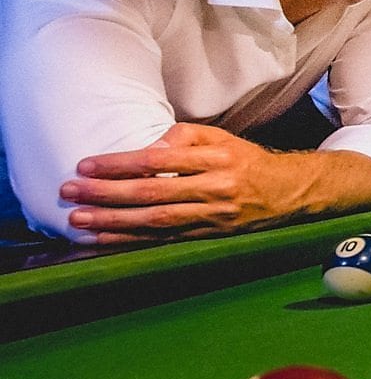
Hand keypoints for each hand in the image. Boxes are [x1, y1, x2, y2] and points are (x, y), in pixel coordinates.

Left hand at [57, 123, 315, 244]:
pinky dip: (133, 240)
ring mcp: (214, 217)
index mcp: (218, 158)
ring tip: (79, 219)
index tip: (86, 165)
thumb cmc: (248, 161)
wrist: (291, 193)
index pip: (160, 160)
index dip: (120, 164)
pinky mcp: (211, 236)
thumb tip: (148, 148)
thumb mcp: (223, 138)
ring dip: (114, 222)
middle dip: (107, 194)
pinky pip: (166, 239)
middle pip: (154, 193)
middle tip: (70, 192)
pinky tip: (105, 239)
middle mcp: (217, 188)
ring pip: (157, 221)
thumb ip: (184, 137)